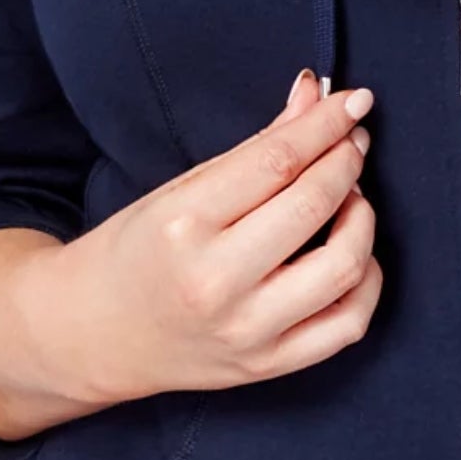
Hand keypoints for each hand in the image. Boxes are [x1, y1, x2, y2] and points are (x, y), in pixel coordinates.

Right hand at [0, 69, 380, 439]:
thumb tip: (314, 95)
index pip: (277, 161)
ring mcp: (246, 330)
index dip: (325, 124)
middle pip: (313, 206)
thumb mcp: (181, 190)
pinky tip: (356, 255)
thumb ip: (256, 146)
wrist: (93, 335)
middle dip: (347, 162)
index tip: (353, 101)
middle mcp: (216, 281)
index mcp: (183, 225)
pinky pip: (348, 325)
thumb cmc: (137, 253)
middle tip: (351, 143)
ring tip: (352, 197)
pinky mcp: (268, 364)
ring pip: (342, 267)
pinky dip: (366, 282)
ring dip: (363, 219)